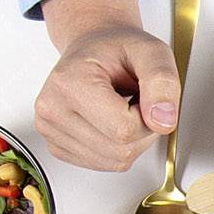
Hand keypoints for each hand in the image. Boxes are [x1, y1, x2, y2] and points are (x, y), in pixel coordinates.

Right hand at [32, 0, 179, 171]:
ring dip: (132, 140)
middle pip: (121, 150)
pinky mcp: (57, 147)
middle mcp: (51, 109)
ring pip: (115, 161)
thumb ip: (162, 81)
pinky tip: (110, 122)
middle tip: (135, 100)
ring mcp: (50, 130)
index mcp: (68, 82)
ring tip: (122, 108)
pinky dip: (119, 147)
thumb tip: (163, 121)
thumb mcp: (151, 52)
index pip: (124, 130)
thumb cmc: (117, 49)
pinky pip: (106, 164)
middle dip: (142, 130)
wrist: (94, 48)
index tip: (142, 94)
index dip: (147, 117)